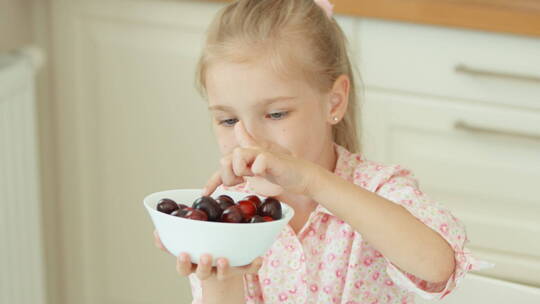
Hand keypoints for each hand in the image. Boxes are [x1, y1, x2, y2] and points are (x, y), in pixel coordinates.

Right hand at [153, 229, 262, 280]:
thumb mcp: (188, 243)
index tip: (184, 253)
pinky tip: (258, 257)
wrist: (224, 266)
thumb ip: (173, 237)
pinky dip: (254, 264)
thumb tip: (157, 228)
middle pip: (203, 273)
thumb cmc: (203, 248)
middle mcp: (209, 269)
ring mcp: (226, 270)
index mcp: (194, 264)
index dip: (183, 263)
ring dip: (224, 267)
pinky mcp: (242, 269)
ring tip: (224, 259)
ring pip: (224, 273)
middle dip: (204, 266)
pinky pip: (249, 268)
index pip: (184, 268)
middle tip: (206, 256)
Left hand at [202, 120, 317, 196]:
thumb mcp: (258, 167)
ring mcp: (261, 154)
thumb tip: (238, 126)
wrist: (303, 176)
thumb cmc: (281, 171)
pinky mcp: (273, 159)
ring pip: (237, 156)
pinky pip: (257, 163)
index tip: (206, 193)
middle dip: (228, 176)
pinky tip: (264, 172)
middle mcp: (251, 152)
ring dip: (241, 170)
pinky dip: (258, 170)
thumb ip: (246, 154)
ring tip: (253, 175)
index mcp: (246, 156)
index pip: (223, 166)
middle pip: (225, 160)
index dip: (212, 180)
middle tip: (241, 181)